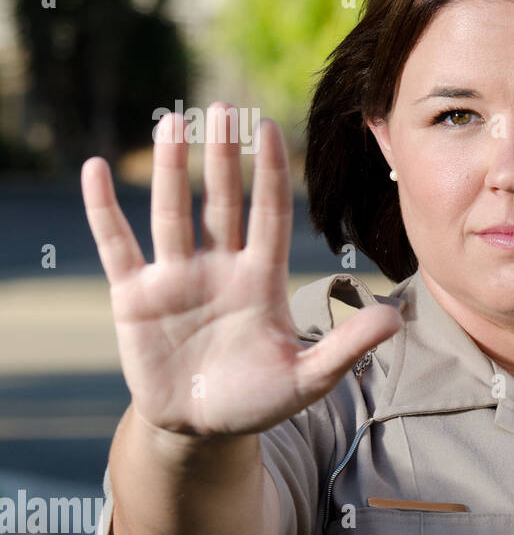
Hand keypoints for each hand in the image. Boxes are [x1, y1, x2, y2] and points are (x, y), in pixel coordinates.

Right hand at [81, 103, 402, 437]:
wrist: (202, 427)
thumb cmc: (259, 398)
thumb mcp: (308, 378)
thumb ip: (347, 347)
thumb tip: (395, 319)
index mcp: (261, 280)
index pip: (268, 215)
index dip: (269, 173)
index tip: (270, 127)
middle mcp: (219, 268)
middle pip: (222, 203)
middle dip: (223, 157)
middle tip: (223, 107)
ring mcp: (175, 279)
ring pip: (172, 213)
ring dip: (171, 170)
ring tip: (172, 121)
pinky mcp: (134, 297)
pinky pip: (117, 245)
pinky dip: (103, 209)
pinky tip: (96, 168)